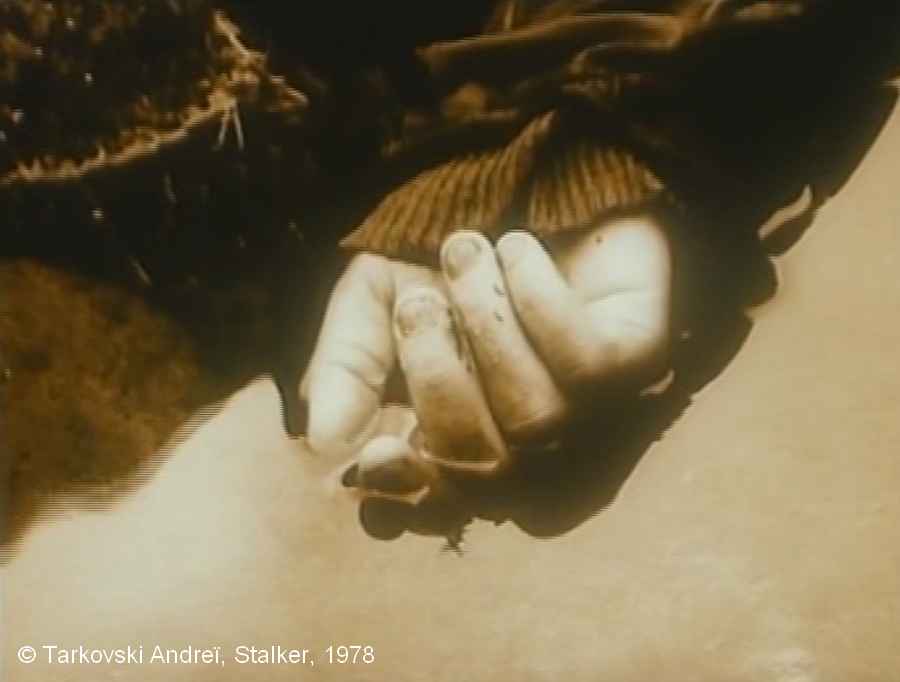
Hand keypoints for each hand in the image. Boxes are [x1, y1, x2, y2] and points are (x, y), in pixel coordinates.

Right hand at [300, 214, 671, 502]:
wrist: (534, 178)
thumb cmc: (450, 258)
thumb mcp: (376, 299)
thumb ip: (349, 363)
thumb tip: (328, 439)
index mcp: (467, 443)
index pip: (440, 508)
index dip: (408, 496)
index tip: (377, 451)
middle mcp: (536, 448)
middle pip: (489, 473)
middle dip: (438, 379)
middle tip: (419, 302)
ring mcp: (596, 411)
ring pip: (539, 420)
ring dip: (486, 325)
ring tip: (469, 256)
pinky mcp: (641, 361)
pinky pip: (589, 364)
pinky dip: (536, 298)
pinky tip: (519, 251)